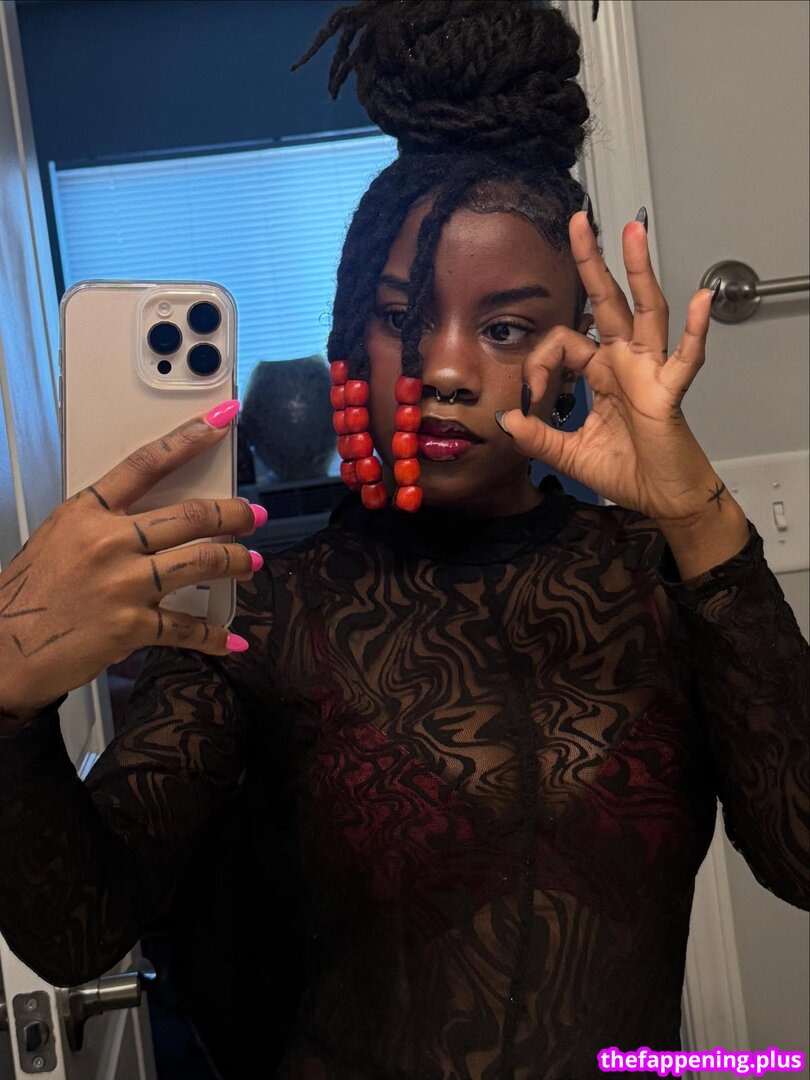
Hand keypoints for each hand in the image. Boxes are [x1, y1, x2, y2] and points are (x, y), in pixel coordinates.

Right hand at [0, 405, 262, 722]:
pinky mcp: (130, 625)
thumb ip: (103, 524)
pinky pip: (186, 626)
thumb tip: (150, 521)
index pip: (147, 463)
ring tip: (251, 561)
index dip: (190, 438)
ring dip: (235, 561)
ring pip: (200, 561)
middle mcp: (108, 542)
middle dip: (233, 514)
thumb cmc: (28, 595)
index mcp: (87, 512)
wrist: (1, 649)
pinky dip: (215, 635)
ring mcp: (122, 584)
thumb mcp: (58, 538)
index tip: (221, 420)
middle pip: (190, 516)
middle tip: (253, 515)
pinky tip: (233, 639)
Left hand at [499, 209, 726, 528]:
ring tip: (632, 233)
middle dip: (593, 262)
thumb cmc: (628, 472)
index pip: (563, 343)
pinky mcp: (670, 392)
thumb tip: (507, 421)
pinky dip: (695, 330)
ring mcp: (650, 372)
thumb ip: (538, 437)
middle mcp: (626, 363)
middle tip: (579, 222)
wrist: (663, 499)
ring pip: (645, 311)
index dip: (539, 364)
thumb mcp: (569, 455)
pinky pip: (686, 357)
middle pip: (607, 301)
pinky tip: (700, 300)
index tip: (530, 397)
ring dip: (639, 272)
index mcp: (601, 373)